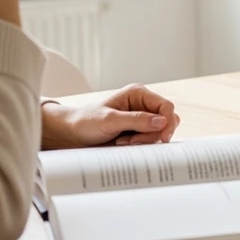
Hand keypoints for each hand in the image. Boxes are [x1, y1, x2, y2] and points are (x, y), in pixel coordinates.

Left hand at [41, 84, 180, 149]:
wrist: (72, 135)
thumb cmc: (86, 122)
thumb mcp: (110, 120)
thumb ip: (136, 120)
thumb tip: (162, 122)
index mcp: (138, 94)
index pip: (165, 106)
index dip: (167, 122)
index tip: (163, 138)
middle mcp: (142, 104)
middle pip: (166, 120)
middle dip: (154, 134)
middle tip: (134, 142)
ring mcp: (141, 118)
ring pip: (160, 131)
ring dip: (147, 140)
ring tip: (125, 143)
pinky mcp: (138, 131)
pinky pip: (151, 139)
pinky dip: (143, 145)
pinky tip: (125, 145)